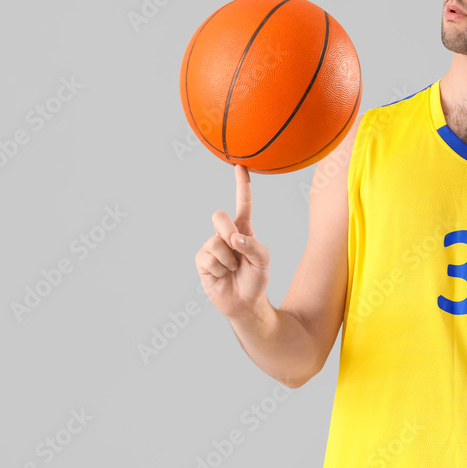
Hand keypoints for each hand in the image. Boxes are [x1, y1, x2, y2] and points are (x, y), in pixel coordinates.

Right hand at [195, 163, 271, 319]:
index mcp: (244, 228)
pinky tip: (222, 274)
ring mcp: (212, 246)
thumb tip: (234, 238)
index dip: (242, 184)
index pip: (243, 202)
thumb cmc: (256, 278)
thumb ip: (254, 246)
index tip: (240, 165)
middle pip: (219, 216)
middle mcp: (225, 234)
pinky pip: (209, 257)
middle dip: (228, 231)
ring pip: (216, 241)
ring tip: (232, 269)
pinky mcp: (202, 260)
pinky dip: (219, 268)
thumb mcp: (264, 261)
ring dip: (229, 259)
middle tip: (236, 249)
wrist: (245, 303)